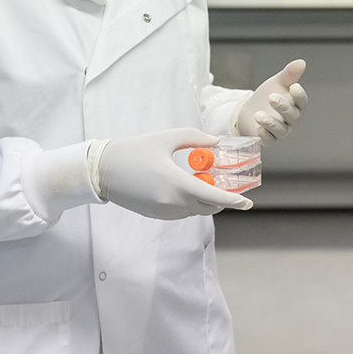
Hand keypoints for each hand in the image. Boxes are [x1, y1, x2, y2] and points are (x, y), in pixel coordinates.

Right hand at [97, 128, 252, 219]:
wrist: (105, 170)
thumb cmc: (136, 150)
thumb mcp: (168, 137)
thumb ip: (195, 138)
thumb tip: (217, 142)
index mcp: (176, 183)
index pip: (213, 197)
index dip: (233, 201)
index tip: (248, 202)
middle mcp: (172, 202)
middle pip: (208, 207)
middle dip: (221, 199)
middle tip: (225, 185)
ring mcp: (163, 211)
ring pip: (195, 210)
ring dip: (204, 200)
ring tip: (202, 181)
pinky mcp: (156, 215)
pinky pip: (182, 212)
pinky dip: (190, 203)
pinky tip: (185, 188)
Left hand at [234, 59, 307, 145]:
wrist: (249, 110)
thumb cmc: (267, 97)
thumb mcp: (277, 83)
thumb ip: (289, 75)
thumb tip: (301, 62)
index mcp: (296, 105)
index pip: (302, 102)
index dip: (299, 95)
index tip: (294, 86)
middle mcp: (292, 120)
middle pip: (292, 116)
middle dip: (283, 107)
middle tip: (271, 98)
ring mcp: (281, 131)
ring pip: (280, 130)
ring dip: (271, 123)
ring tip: (259, 115)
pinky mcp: (269, 139)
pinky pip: (270, 140)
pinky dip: (265, 136)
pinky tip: (258, 129)